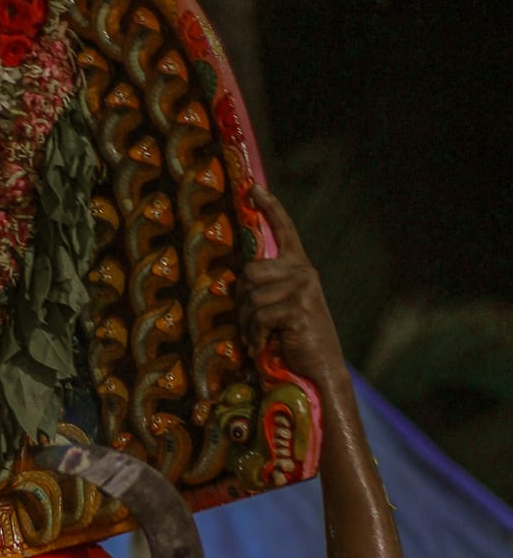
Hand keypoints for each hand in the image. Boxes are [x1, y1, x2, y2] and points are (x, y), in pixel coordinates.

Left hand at [240, 189, 348, 389]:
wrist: (320, 368)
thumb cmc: (295, 340)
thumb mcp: (281, 307)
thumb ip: (266, 287)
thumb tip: (237, 280)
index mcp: (300, 267)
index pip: (285, 229)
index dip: (270, 207)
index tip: (253, 189)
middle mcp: (304, 271)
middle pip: (249, 272)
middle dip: (242, 302)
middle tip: (251, 325)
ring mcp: (303, 288)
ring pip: (251, 297)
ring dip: (248, 325)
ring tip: (259, 338)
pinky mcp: (298, 307)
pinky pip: (259, 316)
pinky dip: (256, 336)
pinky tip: (264, 346)